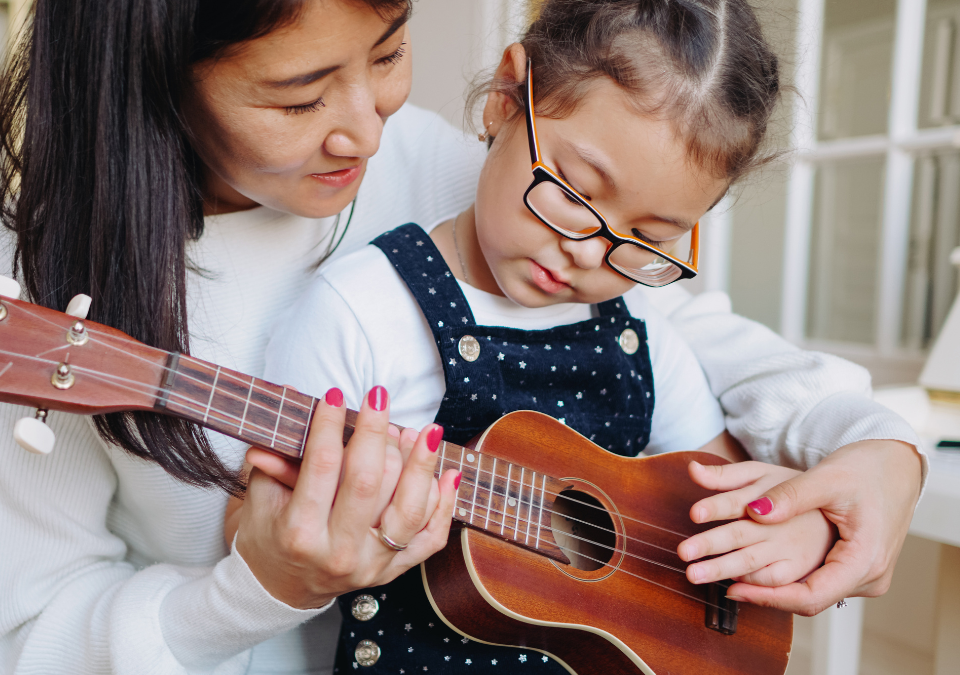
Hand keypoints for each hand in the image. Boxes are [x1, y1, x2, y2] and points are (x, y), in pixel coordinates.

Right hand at [233, 386, 458, 608]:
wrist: (282, 587)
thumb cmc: (271, 534)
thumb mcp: (261, 498)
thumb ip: (275, 457)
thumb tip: (288, 403)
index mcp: (300, 532)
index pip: (323, 467)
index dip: (331, 426)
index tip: (336, 396)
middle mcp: (340, 551)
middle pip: (369, 482)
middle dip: (377, 432)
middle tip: (378, 399)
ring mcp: (372, 564)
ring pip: (410, 509)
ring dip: (421, 464)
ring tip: (422, 431)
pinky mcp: (394, 570)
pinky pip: (431, 537)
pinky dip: (444, 504)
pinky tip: (448, 473)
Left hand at [693, 440, 920, 615]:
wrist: (899, 463)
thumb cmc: (868, 467)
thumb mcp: (827, 478)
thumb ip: (790, 496)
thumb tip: (752, 511)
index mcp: (865, 560)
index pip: (812, 597)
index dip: (769, 597)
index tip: (733, 588)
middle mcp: (869, 576)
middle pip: (810, 599)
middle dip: (764, 594)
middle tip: (721, 585)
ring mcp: (865, 574)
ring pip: (813, 592)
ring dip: (775, 588)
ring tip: (731, 579)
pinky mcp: (857, 566)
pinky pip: (820, 581)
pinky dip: (790, 578)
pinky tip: (761, 569)